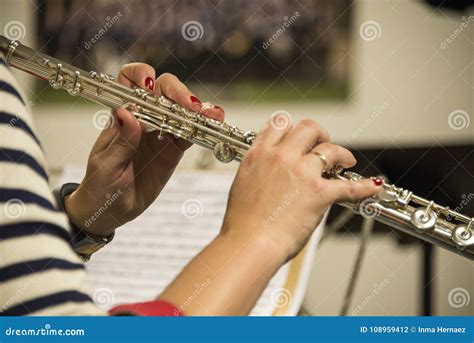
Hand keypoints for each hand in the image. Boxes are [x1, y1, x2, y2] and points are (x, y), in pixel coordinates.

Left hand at [65, 63, 224, 236]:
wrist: (110, 210)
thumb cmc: (100, 185)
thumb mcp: (106, 166)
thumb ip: (120, 142)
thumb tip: (128, 114)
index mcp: (121, 116)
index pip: (129, 81)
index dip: (140, 76)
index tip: (149, 87)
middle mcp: (143, 119)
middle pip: (163, 90)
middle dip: (179, 93)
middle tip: (190, 107)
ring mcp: (160, 133)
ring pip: (181, 111)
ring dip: (198, 109)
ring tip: (212, 114)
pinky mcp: (173, 150)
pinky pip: (190, 135)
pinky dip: (202, 129)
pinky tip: (213, 126)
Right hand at [158, 116, 382, 314]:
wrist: (249, 243)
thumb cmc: (243, 222)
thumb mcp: (243, 184)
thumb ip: (258, 170)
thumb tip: (268, 172)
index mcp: (260, 154)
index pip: (280, 123)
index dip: (293, 128)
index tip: (300, 136)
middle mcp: (281, 157)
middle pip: (308, 128)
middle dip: (319, 135)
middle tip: (323, 145)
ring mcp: (302, 173)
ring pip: (330, 149)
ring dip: (341, 154)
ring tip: (345, 161)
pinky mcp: (319, 193)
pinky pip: (349, 186)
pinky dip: (364, 186)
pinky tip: (372, 185)